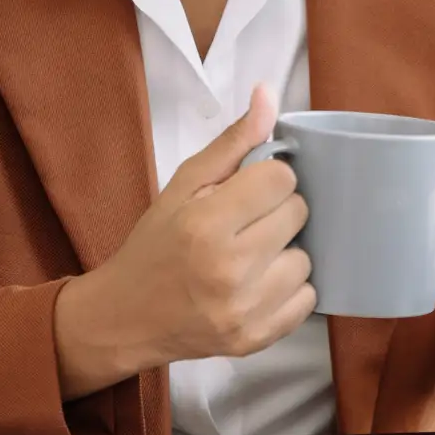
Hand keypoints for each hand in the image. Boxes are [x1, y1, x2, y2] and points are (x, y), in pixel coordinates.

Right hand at [53, 84, 314, 397]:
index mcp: (205, 224)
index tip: (249, 191)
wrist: (126, 317)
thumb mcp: (183, 185)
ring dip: (285, 252)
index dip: (268, 179)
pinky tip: (258, 284)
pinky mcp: (256, 340)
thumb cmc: (155, 245)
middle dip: (276, 212)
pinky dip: (289, 290)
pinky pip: (307, 300)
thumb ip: (232, 142)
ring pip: (306, 259)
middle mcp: (228, 269)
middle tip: (247, 223)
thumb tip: (268, 94)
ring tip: (252, 256)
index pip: (282, 179)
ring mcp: (244, 310)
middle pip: (298, 214)